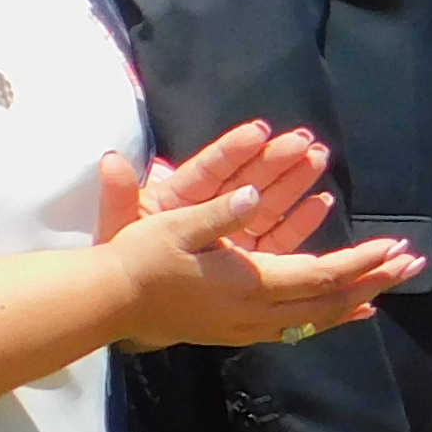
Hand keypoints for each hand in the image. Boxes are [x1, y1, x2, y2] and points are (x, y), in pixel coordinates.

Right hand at [92, 167, 420, 354]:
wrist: (110, 303)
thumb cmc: (142, 259)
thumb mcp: (177, 226)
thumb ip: (222, 212)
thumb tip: (255, 194)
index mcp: (250, 285)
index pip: (321, 274)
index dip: (361, 261)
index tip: (396, 246)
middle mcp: (256, 313)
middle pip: (329, 302)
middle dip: (374, 282)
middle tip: (412, 265)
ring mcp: (247, 328)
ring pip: (317, 320)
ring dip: (355, 301)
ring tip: (388, 287)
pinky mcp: (237, 332)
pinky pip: (297, 328)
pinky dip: (328, 317)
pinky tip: (345, 312)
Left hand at [103, 120, 336, 254]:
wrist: (132, 300)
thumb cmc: (125, 260)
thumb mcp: (120, 226)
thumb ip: (119, 195)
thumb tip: (110, 161)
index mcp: (181, 199)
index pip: (211, 170)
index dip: (233, 150)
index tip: (259, 131)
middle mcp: (212, 211)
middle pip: (248, 180)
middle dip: (276, 159)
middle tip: (303, 139)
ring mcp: (234, 233)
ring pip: (269, 202)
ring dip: (295, 179)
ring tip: (319, 156)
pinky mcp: (250, 257)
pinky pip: (279, 236)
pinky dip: (300, 219)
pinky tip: (321, 202)